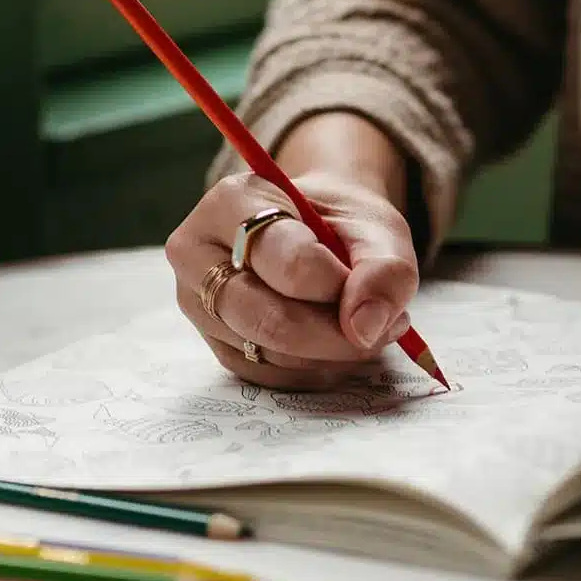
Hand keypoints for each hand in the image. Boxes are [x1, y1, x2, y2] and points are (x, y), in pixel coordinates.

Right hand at [165, 170, 418, 387]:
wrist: (314, 234)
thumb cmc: (338, 225)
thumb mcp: (376, 229)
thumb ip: (384, 269)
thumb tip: (365, 328)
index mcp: (230, 203)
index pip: (289, 263)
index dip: (341, 287)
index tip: (371, 287)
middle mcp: (195, 254)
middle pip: (269, 320)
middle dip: (337, 335)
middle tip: (380, 329)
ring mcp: (196, 304)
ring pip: (270, 355)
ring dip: (330, 355)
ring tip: (358, 326)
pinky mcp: (213, 345)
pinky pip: (269, 377)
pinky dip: (313, 370)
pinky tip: (331, 344)